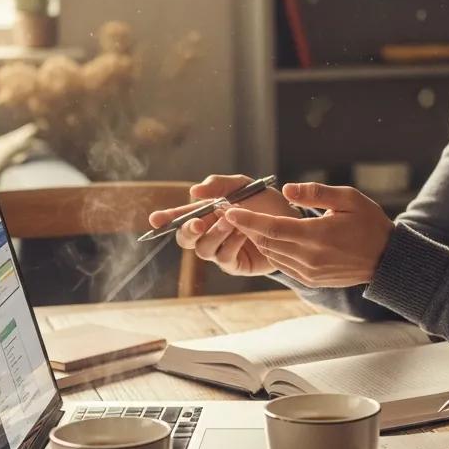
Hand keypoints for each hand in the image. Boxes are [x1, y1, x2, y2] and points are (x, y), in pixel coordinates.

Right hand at [148, 174, 298, 275]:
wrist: (294, 220)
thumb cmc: (265, 203)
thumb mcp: (244, 186)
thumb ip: (220, 184)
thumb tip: (195, 191)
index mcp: (207, 213)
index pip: (180, 217)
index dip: (166, 219)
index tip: (155, 219)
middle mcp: (210, 233)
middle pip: (185, 239)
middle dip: (188, 231)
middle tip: (198, 222)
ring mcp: (221, 250)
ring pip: (203, 250)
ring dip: (215, 234)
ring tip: (232, 221)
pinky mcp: (236, 264)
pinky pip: (225, 258)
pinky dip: (231, 244)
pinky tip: (244, 233)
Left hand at [221, 182, 394, 286]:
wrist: (387, 260)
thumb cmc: (369, 223)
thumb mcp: (348, 198)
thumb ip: (316, 193)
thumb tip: (286, 190)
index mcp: (317, 236)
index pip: (272, 228)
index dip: (247, 220)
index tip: (227, 210)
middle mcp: (310, 258)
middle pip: (267, 242)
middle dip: (246, 227)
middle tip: (228, 211)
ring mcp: (310, 272)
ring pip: (273, 254)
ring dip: (257, 239)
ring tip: (244, 223)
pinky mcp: (311, 280)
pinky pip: (284, 264)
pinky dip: (273, 251)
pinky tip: (269, 238)